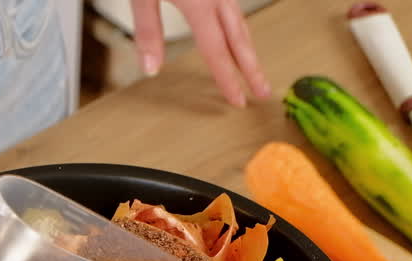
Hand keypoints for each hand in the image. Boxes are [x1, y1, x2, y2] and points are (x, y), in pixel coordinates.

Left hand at [130, 0, 269, 105]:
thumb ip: (148, 29)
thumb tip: (151, 68)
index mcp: (199, 3)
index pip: (217, 51)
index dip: (228, 79)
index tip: (237, 100)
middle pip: (239, 39)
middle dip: (252, 69)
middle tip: (264, 94)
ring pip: (240, 22)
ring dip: (248, 48)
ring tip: (254, 70)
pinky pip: (234, 8)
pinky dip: (239, 28)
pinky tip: (236, 35)